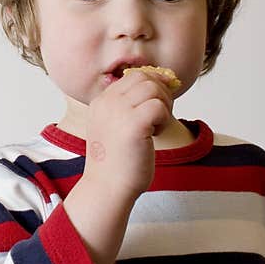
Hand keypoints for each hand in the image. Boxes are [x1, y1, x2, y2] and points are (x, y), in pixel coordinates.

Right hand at [82, 69, 175, 202]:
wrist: (108, 188)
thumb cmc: (117, 162)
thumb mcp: (116, 126)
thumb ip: (130, 106)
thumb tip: (164, 82)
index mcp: (100, 102)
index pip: (132, 76)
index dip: (153, 84)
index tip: (160, 102)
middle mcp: (106, 103)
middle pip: (144, 77)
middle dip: (161, 93)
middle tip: (160, 117)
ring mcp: (118, 112)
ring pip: (153, 88)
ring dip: (163, 105)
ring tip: (155, 127)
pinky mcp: (133, 124)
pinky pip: (159, 106)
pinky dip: (164, 119)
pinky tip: (155, 135)